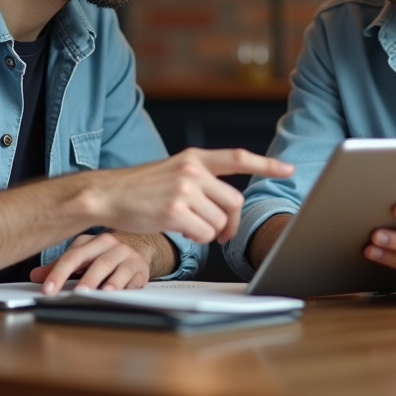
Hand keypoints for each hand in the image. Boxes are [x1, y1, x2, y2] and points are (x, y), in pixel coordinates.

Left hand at [31, 232, 149, 294]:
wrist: (138, 247)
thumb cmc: (104, 254)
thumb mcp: (82, 257)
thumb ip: (60, 266)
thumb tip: (35, 276)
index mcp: (90, 241)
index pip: (72, 256)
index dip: (58, 273)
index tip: (48, 290)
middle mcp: (108, 244)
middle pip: (95, 261)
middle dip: (85, 278)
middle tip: (76, 293)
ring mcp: (125, 254)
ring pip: (113, 266)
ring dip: (103, 281)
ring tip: (95, 293)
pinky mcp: (139, 267)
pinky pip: (131, 275)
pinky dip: (122, 285)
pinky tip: (114, 292)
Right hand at [88, 148, 293, 245]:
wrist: (107, 194)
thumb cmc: (141, 187)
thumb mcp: (174, 171)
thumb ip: (201, 180)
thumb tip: (228, 206)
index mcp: (195, 158)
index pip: (238, 157)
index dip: (266, 165)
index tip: (288, 169)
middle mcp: (192, 171)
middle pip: (234, 202)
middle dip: (231, 223)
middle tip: (221, 232)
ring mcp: (184, 190)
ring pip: (219, 222)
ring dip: (210, 232)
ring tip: (189, 226)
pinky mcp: (175, 211)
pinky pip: (204, 234)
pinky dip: (197, 238)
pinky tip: (180, 230)